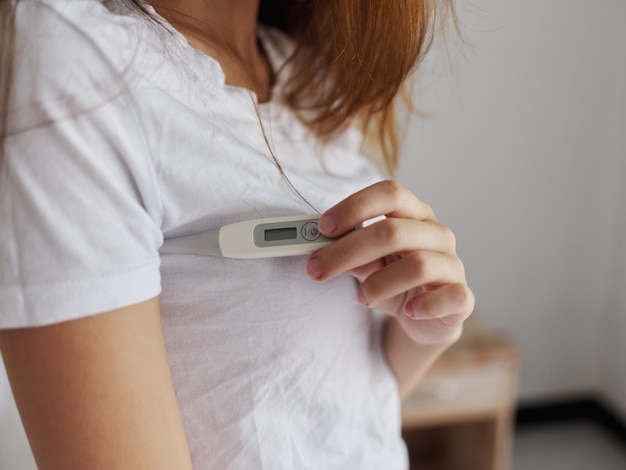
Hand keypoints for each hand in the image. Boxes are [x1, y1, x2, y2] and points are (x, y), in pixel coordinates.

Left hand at [306, 180, 473, 344]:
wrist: (422, 317)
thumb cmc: (392, 280)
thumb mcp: (365, 265)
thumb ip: (349, 254)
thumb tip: (320, 249)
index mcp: (413, 213)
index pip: (390, 194)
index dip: (354, 207)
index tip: (323, 228)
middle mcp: (437, 233)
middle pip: (393, 231)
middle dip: (347, 251)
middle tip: (316, 270)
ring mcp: (453, 264)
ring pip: (418, 265)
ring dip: (379, 284)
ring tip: (361, 298)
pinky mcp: (462, 297)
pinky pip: (451, 296)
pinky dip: (424, 306)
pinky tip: (407, 311)